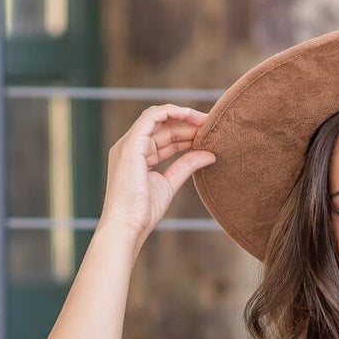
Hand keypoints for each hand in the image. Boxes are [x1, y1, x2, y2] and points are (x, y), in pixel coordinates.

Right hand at [98, 104, 215, 245]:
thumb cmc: (143, 213)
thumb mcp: (169, 184)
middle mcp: (131, 147)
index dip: (185, 134)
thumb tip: (210, 155)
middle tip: (211, 126)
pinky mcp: (130, 144)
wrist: (127, 226)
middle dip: (187, 125)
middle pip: (162, 128)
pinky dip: (170, 111)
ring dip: (182, 117)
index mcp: (137, 157)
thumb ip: (186, 166)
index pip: (163, 138)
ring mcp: (128, 144)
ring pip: (158, 119)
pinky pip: (151, 117)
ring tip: (205, 121)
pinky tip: (189, 114)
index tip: (206, 135)